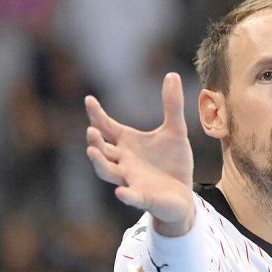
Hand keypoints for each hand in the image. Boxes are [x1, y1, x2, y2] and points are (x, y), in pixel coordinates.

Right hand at [85, 73, 194, 234]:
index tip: (89, 100)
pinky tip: (121, 191)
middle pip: (102, 151)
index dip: (97, 115)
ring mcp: (131, 180)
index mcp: (128, 144)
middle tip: (91, 130)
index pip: (107, 127)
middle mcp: (123, 161)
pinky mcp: (144, 197)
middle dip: (95, 141)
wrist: (183, 194)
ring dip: (99, 163)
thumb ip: (172, 105)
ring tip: (92, 151)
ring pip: (108, 173)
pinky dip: (126, 194)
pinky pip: (132, 196)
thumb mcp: (175, 130)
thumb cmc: (173, 162)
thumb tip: (171, 74)